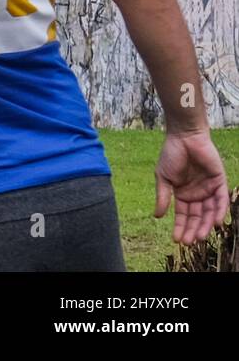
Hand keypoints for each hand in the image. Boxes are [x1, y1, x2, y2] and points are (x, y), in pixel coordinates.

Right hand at [154, 129, 230, 244]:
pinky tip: (216, 222)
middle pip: (197, 217)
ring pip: (210, 212)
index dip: (181, 227)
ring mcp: (209, 188)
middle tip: (190, 242)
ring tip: (201, 236)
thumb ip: (163, 197)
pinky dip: (220, 212)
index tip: (176, 240)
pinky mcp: (220, 181)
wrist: (184, 137)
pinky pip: (222, 200)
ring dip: (207, 225)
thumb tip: (157, 216)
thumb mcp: (163, 178)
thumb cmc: (171, 154)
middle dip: (194, 230)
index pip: (183, 215)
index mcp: (183, 194)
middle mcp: (197, 194)